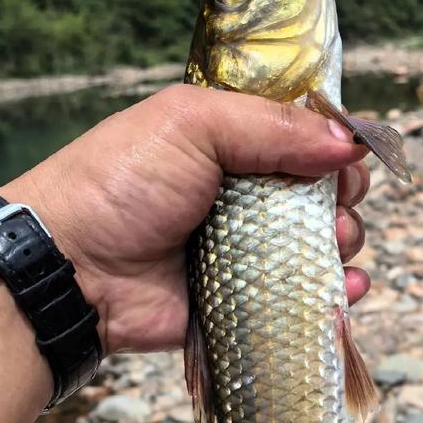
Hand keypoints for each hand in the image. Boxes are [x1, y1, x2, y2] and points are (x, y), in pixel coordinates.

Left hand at [3, 85, 370, 353]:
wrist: (74, 268)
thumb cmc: (123, 183)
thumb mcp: (192, 124)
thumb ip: (272, 126)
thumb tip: (349, 142)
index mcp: (232, 141)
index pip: (304, 136)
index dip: (333, 143)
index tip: (347, 156)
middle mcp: (246, 193)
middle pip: (322, 190)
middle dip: (343, 197)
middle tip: (333, 207)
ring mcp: (249, 248)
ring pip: (324, 243)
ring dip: (343, 242)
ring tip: (333, 245)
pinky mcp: (249, 297)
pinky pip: (307, 295)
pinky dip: (338, 291)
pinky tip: (346, 286)